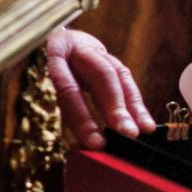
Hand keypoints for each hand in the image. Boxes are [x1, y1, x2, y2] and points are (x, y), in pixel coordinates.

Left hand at [40, 28, 155, 149]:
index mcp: (56, 54)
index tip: (96, 143)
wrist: (61, 44)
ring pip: (118, 75)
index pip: (69, 87)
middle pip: (101, 74)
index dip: (83, 116)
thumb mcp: (47, 85)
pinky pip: (126, 79)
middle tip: (128, 134)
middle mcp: (79, 48)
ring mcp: (97, 50)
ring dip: (133, 105)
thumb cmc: (51, 74)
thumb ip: (65, 110)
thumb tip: (84, 147)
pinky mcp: (111, 58)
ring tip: (143, 129)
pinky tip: (144, 121)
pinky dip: (136, 102)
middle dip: (116, 106)